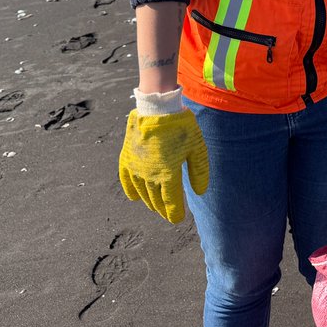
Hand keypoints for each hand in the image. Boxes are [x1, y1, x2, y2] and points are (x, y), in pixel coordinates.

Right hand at [119, 107, 209, 222]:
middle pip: (156, 199)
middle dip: (163, 209)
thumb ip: (198, 171)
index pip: (171, 202)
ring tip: (155, 206)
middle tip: (168, 213)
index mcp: (169, 174)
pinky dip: (131, 190)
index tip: (177, 219)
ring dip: (149, 202)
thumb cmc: (180, 127)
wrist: (156, 108)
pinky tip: (134, 197)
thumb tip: (199, 192)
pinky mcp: (127, 159)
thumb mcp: (197, 147)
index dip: (174, 213)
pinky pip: (126, 180)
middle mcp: (150, 175)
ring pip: (142, 193)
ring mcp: (137, 168)